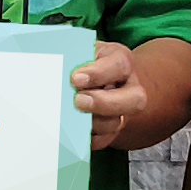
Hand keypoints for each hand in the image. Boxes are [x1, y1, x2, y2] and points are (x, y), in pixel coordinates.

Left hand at [70, 40, 148, 154]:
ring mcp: (123, 110)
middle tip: (78, 101)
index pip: (119, 65)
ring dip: (93, 122)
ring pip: (117, 122)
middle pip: (134, 99)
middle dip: (104, 103)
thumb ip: (75, 56)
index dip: (98, 73)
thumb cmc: (85, 60)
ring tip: (71, 116)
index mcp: (121, 61)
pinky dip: (89, 138)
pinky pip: (105, 139)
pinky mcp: (113, 128)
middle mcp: (129, 86)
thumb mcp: (82, 50)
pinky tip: (73, 131)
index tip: (75, 78)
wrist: (96, 77)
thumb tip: (56, 67)